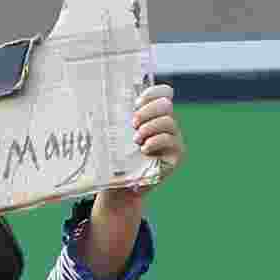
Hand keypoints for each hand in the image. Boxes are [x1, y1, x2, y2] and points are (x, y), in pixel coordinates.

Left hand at [97, 83, 184, 209]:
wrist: (119, 186)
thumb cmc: (114, 159)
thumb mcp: (114, 136)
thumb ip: (117, 118)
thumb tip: (102, 99)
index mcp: (153, 115)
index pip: (163, 93)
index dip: (152, 94)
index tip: (135, 103)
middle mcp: (166, 124)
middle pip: (166, 104)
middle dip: (147, 111)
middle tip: (132, 123)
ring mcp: (173, 138)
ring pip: (169, 122)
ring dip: (150, 127)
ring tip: (136, 140)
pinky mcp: (176, 154)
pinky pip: (170, 140)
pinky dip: (156, 142)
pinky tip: (144, 149)